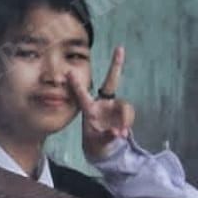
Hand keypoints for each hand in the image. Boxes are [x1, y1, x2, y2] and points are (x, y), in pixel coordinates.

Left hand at [69, 45, 133, 159]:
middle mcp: (103, 103)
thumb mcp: (98, 141)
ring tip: (119, 134)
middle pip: (111, 82)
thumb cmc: (96, 142)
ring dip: (125, 119)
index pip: (82, 94)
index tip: (69, 71)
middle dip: (116, 65)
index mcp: (89, 109)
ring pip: (124, 105)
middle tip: (120, 49)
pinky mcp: (123, 112)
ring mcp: (114, 106)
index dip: (76, 84)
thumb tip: (118, 133)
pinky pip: (129, 114)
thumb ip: (107, 137)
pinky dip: (127, 123)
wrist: (104, 148)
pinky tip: (121, 134)